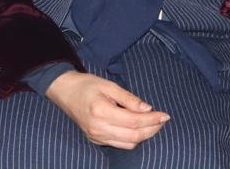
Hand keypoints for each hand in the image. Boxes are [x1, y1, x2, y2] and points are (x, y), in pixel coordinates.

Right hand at [46, 71, 169, 148]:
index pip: (134, 120)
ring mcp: (96, 136)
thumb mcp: (108, 85)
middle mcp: (98, 128)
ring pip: (128, 143)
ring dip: (144, 136)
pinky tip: (138, 128)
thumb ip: (128, 98)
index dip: (152, 119)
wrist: (64, 91)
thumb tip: (148, 108)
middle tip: (162, 120)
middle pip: (134, 135)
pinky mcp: (96, 140)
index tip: (165, 115)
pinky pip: (120, 144)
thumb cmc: (86, 84)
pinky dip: (133, 139)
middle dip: (152, 129)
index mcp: (101, 111)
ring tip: (153, 124)